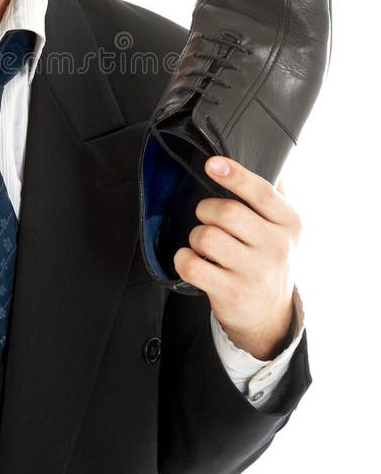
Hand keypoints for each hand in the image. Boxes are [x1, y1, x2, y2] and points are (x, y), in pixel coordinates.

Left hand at [173, 156, 300, 359]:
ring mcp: (256, 273)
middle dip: (205, 210)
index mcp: (290, 223)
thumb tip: (266, 156)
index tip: (212, 163)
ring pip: (206, 237)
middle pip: (226, 212)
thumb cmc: (268, 259)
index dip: (235, 175)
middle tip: (206, 218)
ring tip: (205, 245)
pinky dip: (183, 258)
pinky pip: (192, 265)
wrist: (270, 317)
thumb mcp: (283, 228)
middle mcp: (278, 248)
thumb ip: (273, 195)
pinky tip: (193, 260)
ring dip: (196, 236)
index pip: (262, 192)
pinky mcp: (232, 294)